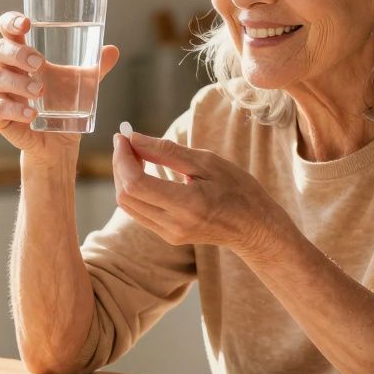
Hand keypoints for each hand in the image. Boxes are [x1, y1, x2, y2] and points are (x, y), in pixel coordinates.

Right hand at [0, 11, 118, 161]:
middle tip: (39, 63)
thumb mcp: (82, 84)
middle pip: (0, 50)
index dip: (12, 22)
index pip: (9, 30)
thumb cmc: (63, 104)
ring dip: (19, 83)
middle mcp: (6, 69)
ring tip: (39, 91)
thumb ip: (96, 67)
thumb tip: (112, 50)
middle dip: (18, 53)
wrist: (57, 141)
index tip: (26, 23)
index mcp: (22, 54)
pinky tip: (31, 114)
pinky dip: (14, 109)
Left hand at [111, 126, 287, 254]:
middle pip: (126, 196)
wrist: (254, 227)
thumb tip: (134, 138)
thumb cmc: (238, 189)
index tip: (123, 137)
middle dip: (119, 165)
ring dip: (123, 176)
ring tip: (133, 153)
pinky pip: (139, 212)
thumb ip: (167, 151)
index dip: (123, 158)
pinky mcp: (168, 236)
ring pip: (128, 206)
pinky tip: (142, 170)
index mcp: (188, 205)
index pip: (136, 184)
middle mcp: (174, 225)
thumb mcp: (207, 162)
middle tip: (126, 141)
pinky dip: (133, 189)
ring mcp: (169, 234)